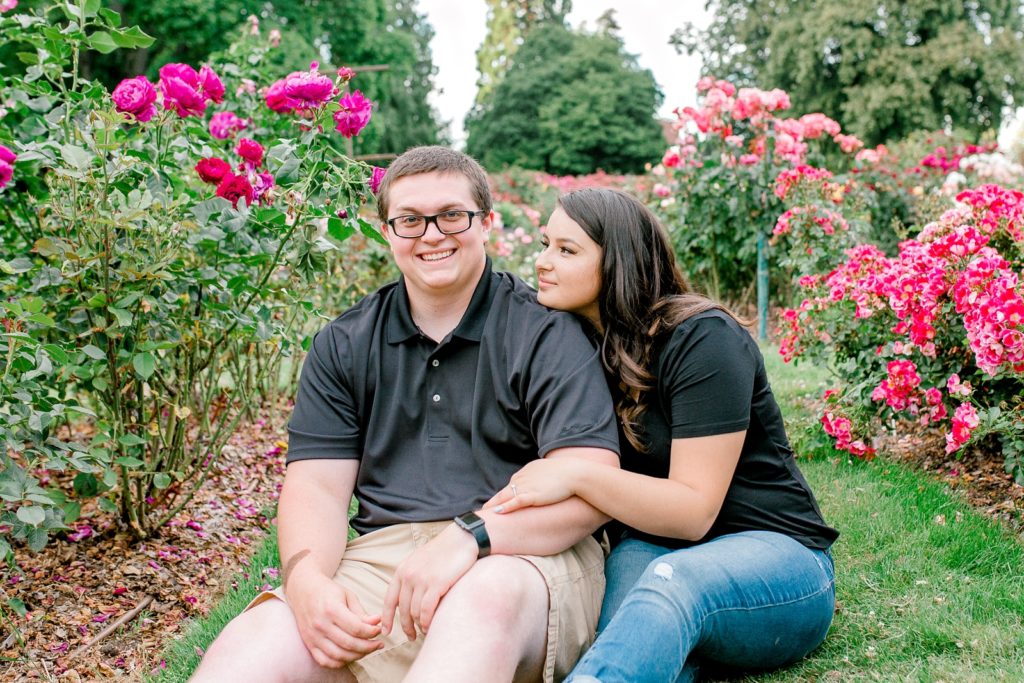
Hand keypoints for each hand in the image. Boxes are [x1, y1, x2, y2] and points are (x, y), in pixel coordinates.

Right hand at [286, 567, 383, 667]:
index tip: (379, 630)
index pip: (356, 628)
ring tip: (368, 650)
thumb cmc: (328, 591)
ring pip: (338, 655)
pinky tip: (351, 656)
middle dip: (368, 646)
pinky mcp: (309, 643)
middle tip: (379, 644)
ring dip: (357, 656)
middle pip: (349, 644)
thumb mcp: (347, 595)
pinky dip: (340, 662)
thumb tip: (377, 623)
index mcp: (331, 609)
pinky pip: (325, 661)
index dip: (371, 632)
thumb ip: (361, 612)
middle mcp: (321, 624)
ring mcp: (313, 636)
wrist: (303, 590)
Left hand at [381, 524, 477, 640]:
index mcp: (402, 571)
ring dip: (419, 625)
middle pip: (402, 610)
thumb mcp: (419, 561)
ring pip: (414, 612)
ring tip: (425, 631)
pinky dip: (427, 622)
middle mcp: (408, 576)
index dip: (386, 618)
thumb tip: (407, 599)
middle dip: (406, 626)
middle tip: (411, 637)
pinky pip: (426, 610)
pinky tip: (430, 627)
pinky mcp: (436, 584)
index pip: (389, 600)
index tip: (386, 631)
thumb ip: (411, 577)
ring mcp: (421, 580)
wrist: (461, 539)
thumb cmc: (443, 552)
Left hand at [483, 457, 580, 513]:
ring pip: (505, 497)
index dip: (501, 497)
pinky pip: (515, 502)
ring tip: (483, 514)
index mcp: (525, 474)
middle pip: (503, 492)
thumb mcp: (547, 472)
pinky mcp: (532, 495)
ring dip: (493, 506)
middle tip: (481, 511)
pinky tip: (496, 512)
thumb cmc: (564, 473)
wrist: (573, 473)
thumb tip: (538, 486)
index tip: (493, 504)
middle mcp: (522, 479)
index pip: (509, 487)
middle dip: (492, 502)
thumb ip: (539, 478)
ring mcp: (526, 487)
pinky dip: (505, 507)